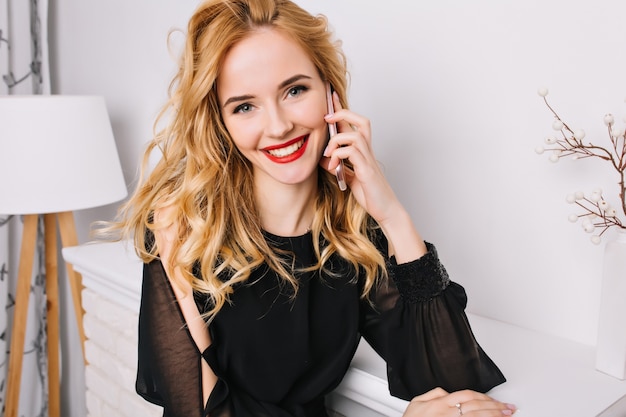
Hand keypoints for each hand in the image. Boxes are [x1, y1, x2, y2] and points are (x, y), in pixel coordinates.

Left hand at [320, 93, 426, 260]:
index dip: (342, 110)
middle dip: (343, 114)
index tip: (331, 96)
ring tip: (328, 155)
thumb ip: (338, 166)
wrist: (386, 210)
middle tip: (327, 118)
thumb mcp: (349, 178)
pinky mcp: (367, 170)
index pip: (353, 125)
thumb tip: (324, 159)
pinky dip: (338, 155)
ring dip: (336, 142)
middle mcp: (368, 151)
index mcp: (363, 151)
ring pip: (354, 135)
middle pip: (361, 120)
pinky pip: (352, 153)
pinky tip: (333, 166)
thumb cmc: (371, 194)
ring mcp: (369, 160)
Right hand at [403, 388, 516, 416]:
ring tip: (507, 415)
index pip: (467, 395)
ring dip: (494, 416)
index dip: (484, 397)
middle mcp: (447, 413)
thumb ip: (433, 394)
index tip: (496, 400)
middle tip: (509, 408)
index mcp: (440, 403)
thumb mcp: (416, 402)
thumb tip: (446, 392)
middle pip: (476, 406)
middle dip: (495, 406)